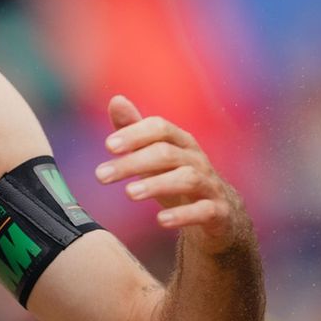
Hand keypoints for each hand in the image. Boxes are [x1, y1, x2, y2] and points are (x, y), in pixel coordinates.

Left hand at [94, 94, 249, 252]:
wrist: (218, 214)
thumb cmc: (178, 178)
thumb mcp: (155, 155)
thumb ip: (135, 131)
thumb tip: (116, 100)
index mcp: (181, 141)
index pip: (160, 128)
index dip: (135, 134)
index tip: (108, 146)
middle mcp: (197, 159)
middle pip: (167, 153)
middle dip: (133, 162)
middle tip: (101, 175)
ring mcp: (210, 185)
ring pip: (187, 178)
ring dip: (156, 184)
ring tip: (129, 193)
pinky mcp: (218, 211)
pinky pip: (204, 211)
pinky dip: (183, 215)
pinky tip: (161, 220)